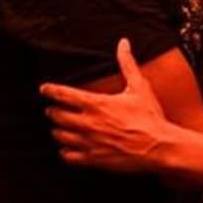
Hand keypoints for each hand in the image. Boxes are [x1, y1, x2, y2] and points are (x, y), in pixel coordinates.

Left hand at [43, 38, 173, 173]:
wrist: (158, 147)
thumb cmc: (149, 117)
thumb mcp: (140, 87)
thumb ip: (127, 64)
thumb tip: (123, 43)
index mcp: (96, 104)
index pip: (63, 94)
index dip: (50, 90)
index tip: (44, 89)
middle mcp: (88, 123)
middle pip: (57, 116)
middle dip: (53, 111)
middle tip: (53, 109)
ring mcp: (89, 142)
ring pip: (60, 136)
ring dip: (58, 130)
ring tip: (59, 128)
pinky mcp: (93, 159)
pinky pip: (68, 156)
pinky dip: (65, 152)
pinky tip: (68, 149)